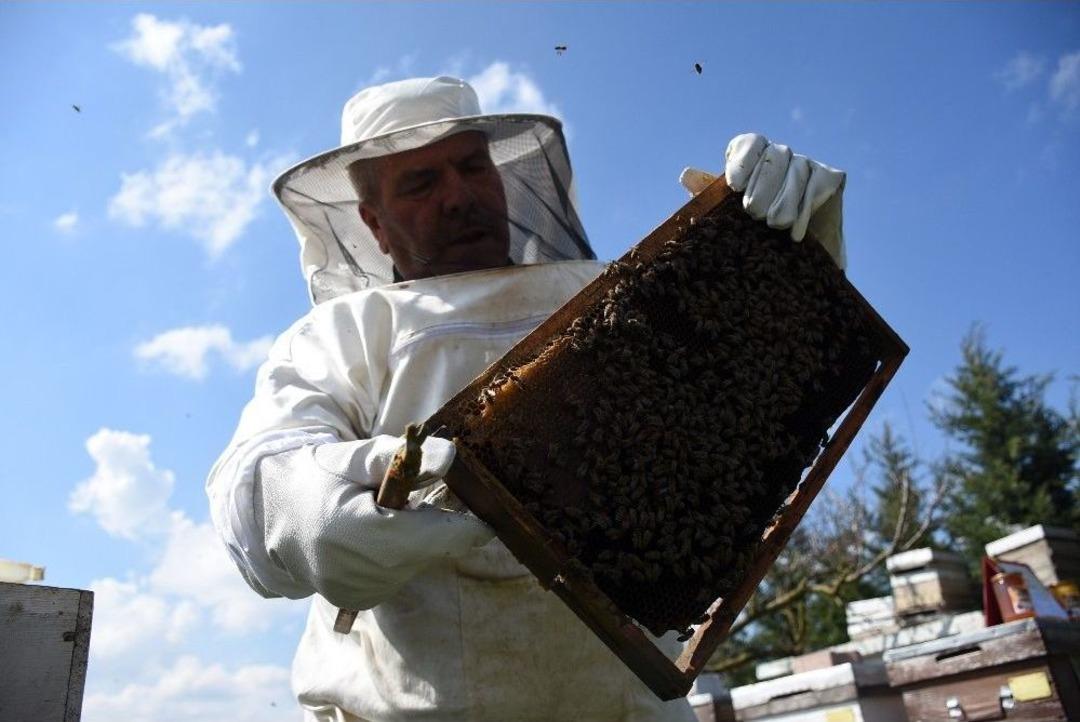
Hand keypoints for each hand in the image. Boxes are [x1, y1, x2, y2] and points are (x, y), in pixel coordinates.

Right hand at [255, 435, 492, 609]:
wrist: (274, 512)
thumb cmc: (320, 475)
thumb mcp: (354, 456)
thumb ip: (403, 458)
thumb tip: (453, 457)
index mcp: (353, 532)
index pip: (436, 537)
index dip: (468, 524)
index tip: (484, 506)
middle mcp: (355, 573)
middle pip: (432, 549)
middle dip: (438, 523)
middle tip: (414, 498)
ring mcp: (356, 592)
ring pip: (420, 561)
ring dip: (418, 537)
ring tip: (386, 514)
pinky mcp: (358, 600)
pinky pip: (403, 572)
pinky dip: (401, 552)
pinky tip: (377, 535)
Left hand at [680, 133, 846, 268]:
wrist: (797, 264)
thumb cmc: (755, 237)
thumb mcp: (728, 217)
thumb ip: (710, 196)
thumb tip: (686, 174)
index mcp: (754, 160)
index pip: (749, 143)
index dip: (742, 160)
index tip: (734, 186)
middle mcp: (781, 157)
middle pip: (774, 155)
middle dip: (762, 184)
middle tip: (753, 213)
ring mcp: (807, 165)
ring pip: (798, 169)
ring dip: (785, 200)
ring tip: (774, 225)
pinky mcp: (831, 178)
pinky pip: (819, 185)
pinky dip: (807, 209)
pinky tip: (795, 232)